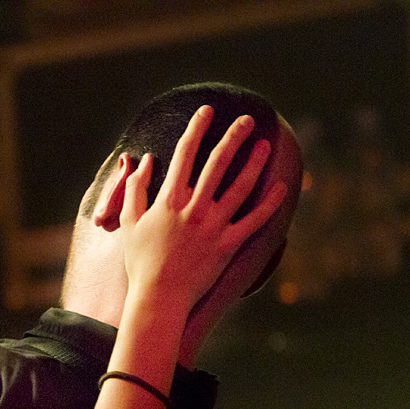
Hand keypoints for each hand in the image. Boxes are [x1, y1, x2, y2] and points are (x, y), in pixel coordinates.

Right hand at [119, 106, 287, 312]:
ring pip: (240, 186)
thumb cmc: (140, 261)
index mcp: (169, 200)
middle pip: (218, 162)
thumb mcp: (129, 222)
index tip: (207, 111)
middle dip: (234, 136)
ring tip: (264, 145)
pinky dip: (269, 203)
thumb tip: (142, 161)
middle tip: (248, 119)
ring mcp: (213, 226)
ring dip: (254, 163)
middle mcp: (194, 208)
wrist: (158, 296)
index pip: (185, 154)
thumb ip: (134, 189)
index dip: (196, 129)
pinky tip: (281, 187)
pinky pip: (254, 220)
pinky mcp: (228, 244)